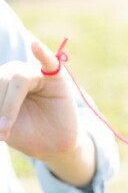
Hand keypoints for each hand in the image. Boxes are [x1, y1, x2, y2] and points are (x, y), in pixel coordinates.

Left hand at [0, 41, 79, 159]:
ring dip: (9, 104)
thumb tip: (0, 102)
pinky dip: (43, 54)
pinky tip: (36, 47)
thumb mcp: (3, 125)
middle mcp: (17, 73)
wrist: (54, 145)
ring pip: (17, 78)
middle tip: (1, 132)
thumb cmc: (29, 134)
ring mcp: (37, 74)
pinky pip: (49, 62)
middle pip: (1, 79)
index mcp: (3, 82)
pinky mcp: (56, 78)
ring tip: (5, 127)